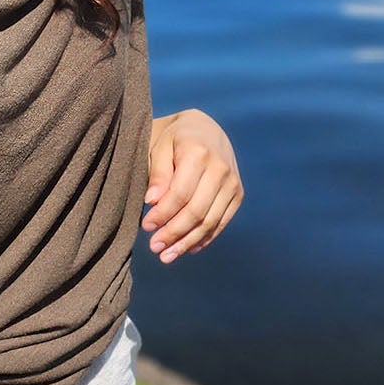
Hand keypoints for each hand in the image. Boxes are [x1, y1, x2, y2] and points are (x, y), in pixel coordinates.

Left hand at [142, 108, 242, 262]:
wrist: (205, 129)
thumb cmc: (174, 139)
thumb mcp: (159, 146)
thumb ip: (157, 173)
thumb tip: (152, 201)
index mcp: (199, 153)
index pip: (180, 194)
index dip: (163, 214)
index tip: (145, 226)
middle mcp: (221, 169)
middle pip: (196, 211)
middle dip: (173, 233)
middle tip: (154, 247)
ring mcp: (232, 183)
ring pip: (210, 221)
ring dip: (187, 242)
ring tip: (167, 256)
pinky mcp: (237, 194)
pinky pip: (222, 222)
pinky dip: (204, 238)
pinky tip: (187, 248)